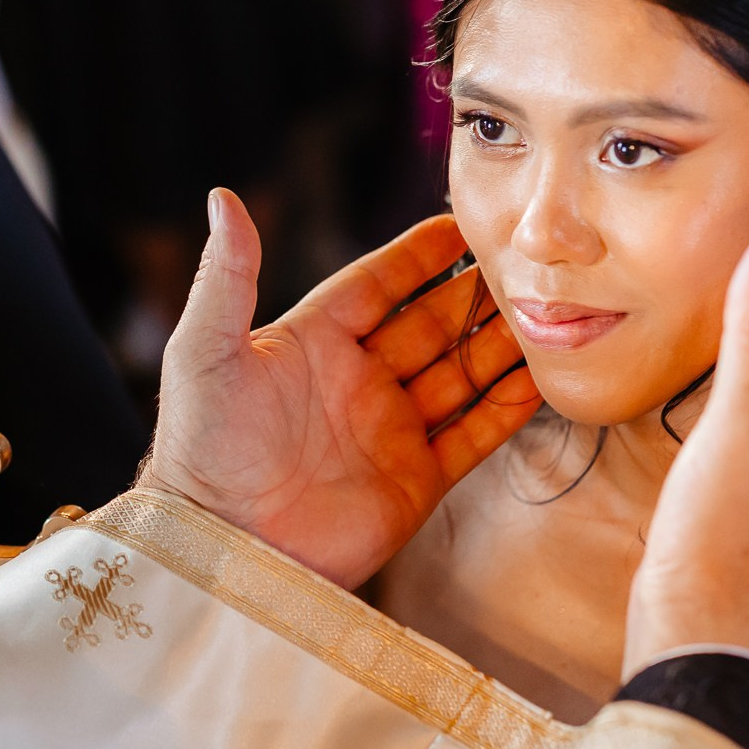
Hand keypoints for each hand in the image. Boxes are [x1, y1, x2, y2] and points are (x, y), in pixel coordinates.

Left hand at [144, 190, 542, 587]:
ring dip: (499, 346)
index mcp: (311, 343)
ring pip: (460, 375)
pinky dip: (507, 408)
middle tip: (524, 265)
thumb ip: (225, 277)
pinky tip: (540, 378)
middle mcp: (356, 382)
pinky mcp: (415, 481)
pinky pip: (473, 436)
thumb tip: (223, 199)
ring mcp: (389, 432)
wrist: (220, 549)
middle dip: (473, 296)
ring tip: (548, 312)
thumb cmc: (200, 449)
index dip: (416, 256)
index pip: (375, 285)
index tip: (460, 224)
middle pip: (430, 325)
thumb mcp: (205, 352)